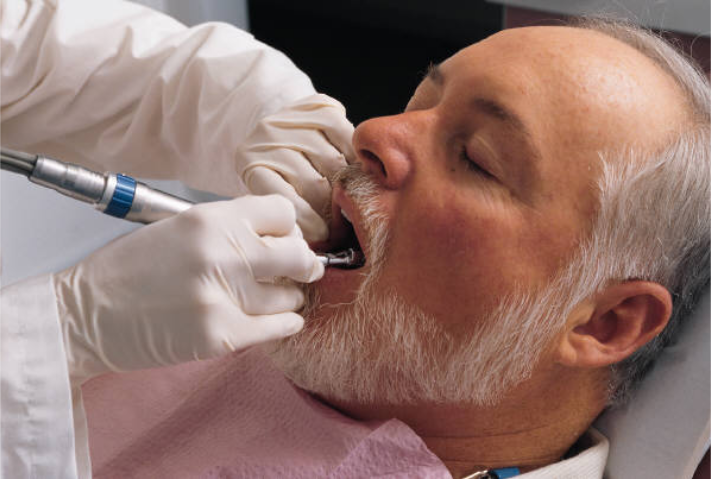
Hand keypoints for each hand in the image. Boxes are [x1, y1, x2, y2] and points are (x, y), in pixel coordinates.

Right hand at [53, 195, 321, 383]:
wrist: (85, 316)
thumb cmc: (129, 271)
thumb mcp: (178, 227)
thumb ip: (229, 228)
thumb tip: (281, 236)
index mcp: (209, 219)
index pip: (284, 213)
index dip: (287, 228)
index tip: (284, 239)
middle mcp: (221, 253)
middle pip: (298, 254)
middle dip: (302, 263)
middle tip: (299, 268)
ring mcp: (224, 297)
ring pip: (292, 295)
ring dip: (285, 297)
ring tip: (265, 297)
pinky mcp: (222, 336)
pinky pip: (282, 327)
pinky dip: (284, 323)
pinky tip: (275, 319)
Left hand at [237, 93, 354, 241]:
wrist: (270, 131)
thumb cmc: (274, 177)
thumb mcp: (267, 198)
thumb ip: (286, 220)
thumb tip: (313, 255)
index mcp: (251, 165)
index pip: (286, 204)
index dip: (309, 228)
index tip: (321, 242)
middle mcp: (268, 138)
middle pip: (315, 185)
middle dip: (332, 212)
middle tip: (342, 229)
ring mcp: (292, 119)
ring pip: (334, 163)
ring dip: (348, 187)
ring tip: (351, 203)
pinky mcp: (318, 105)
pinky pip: (347, 136)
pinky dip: (355, 157)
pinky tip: (355, 170)